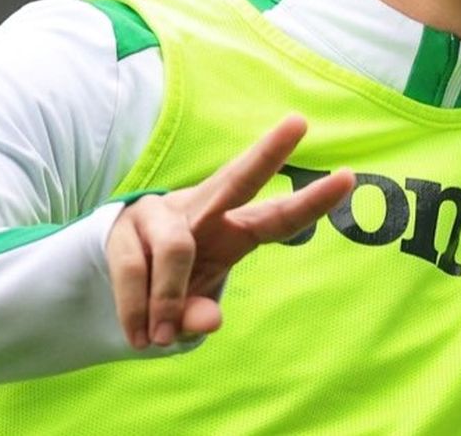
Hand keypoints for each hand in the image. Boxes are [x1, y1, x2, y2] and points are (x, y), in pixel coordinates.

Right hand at [105, 114, 354, 348]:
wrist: (111, 278)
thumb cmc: (172, 287)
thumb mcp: (192, 307)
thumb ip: (200, 315)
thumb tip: (207, 322)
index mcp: (233, 231)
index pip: (278, 217)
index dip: (312, 202)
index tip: (349, 176)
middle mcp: (203, 210)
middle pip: (238, 179)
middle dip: (268, 153)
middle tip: (300, 122)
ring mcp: (162, 213)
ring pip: (176, 250)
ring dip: (168, 299)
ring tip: (160, 338)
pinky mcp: (124, 226)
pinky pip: (134, 269)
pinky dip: (138, 310)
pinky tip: (140, 334)